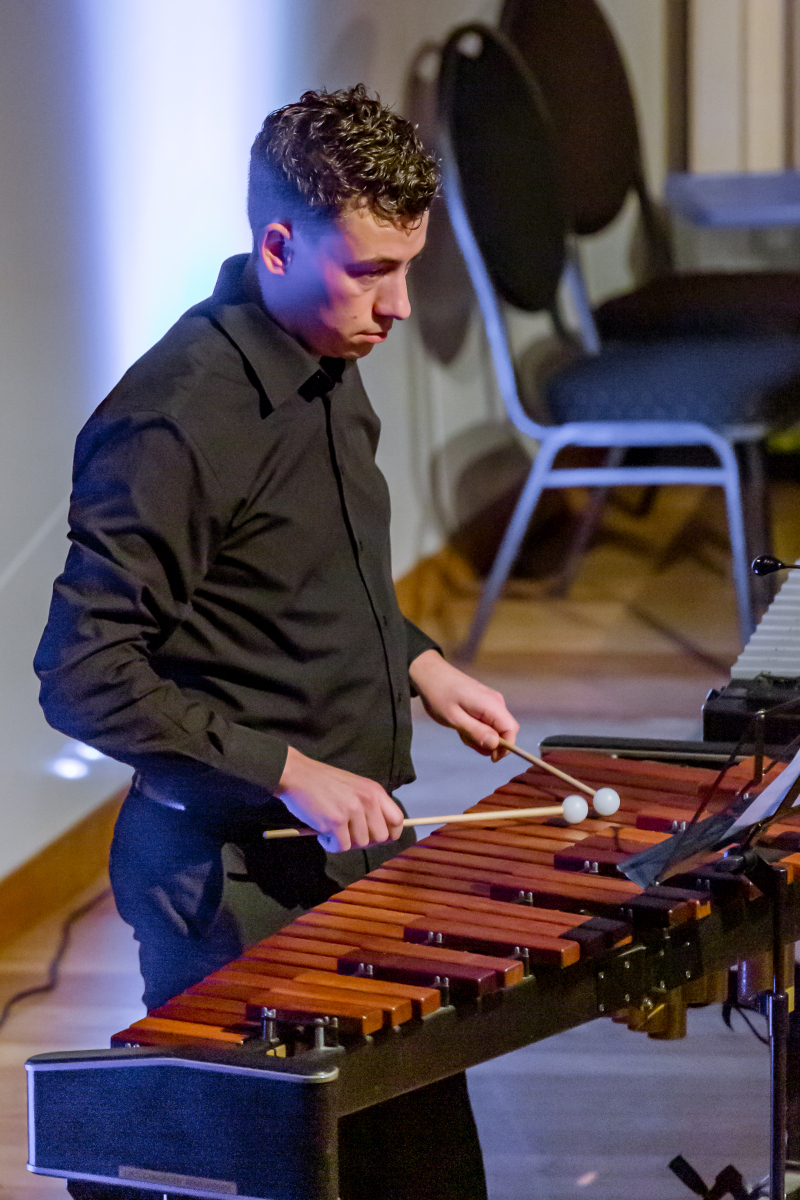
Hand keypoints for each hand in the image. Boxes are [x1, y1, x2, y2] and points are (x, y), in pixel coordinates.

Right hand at [277, 746, 404, 852]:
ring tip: (332, 829)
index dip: (390, 835)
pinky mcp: (335, 821)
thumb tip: (379, 834)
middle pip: (380, 837)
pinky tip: (322, 833)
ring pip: (359, 844)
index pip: (397, 820)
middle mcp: (367, 800)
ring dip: (344, 842)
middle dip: (364, 841)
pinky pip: (341, 847)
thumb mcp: (355, 787)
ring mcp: (352, 811)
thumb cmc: (323, 783)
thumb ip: (369, 806)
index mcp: (375, 791)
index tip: (376, 838)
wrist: (297, 775)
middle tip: (348, 834)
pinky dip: (330, 845)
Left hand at [408, 649, 518, 760]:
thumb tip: (496, 745)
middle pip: (503, 731)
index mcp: (491, 704)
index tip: (491, 758)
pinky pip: (487, 721)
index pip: (511, 730)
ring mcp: (490, 701)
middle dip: (487, 742)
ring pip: (494, 728)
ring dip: (478, 736)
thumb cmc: (439, 695)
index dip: (506, 747)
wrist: (429, 673)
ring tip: (459, 729)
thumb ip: (476, 732)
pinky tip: (460, 724)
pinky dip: (475, 728)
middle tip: (465, 739)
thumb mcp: (454, 718)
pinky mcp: (484, 702)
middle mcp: (496, 702)